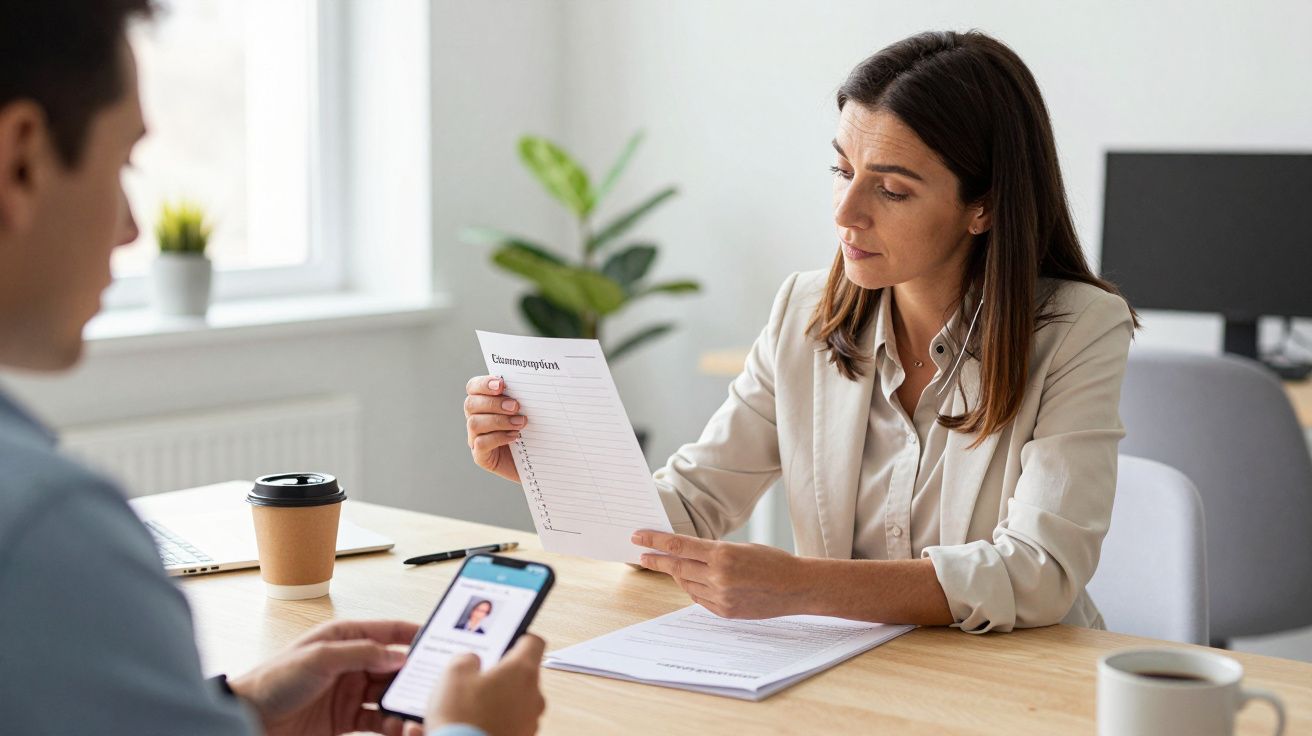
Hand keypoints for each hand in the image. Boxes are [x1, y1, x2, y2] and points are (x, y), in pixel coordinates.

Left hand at [227, 619, 418, 735]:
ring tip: (417, 710)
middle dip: (414, 675)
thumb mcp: (319, 658)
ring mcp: (349, 692)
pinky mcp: (345, 719)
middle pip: (393, 666)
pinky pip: (377, 720)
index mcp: (344, 639)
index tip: (438, 642)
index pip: (388, 631)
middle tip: (433, 684)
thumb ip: (361, 653)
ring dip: (403, 702)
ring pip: (388, 695)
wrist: (247, 719)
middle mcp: (350, 663)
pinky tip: (399, 727)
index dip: (413, 635)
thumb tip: (396, 655)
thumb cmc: (272, 681)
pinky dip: (391, 724)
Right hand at [427, 634, 546, 735]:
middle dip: (501, 673)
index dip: (518, 636)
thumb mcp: (454, 675)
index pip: (533, 642)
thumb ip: (466, 659)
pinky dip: (495, 720)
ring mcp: (529, 721)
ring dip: (498, 699)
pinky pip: (510, 722)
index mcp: (522, 671)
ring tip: (469, 705)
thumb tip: (472, 661)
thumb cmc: (463, 719)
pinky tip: (473, 723)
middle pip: (523, 674)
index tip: (507, 638)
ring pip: (516, 700)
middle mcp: (533, 696)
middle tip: (477, 675)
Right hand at [464, 374, 525, 482]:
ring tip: (520, 423)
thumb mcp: (531, 411)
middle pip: (471, 404)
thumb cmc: (535, 432)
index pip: (473, 387)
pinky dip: (498, 438)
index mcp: (484, 403)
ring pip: (474, 423)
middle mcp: (476, 419)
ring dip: (498, 421)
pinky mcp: (481, 456)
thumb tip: (529, 384)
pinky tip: (515, 437)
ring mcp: (475, 438)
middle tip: (516, 406)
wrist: (541, 462)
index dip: (483, 383)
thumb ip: (524, 397)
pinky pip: (480, 443)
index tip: (501, 384)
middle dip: (493, 403)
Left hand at [632, 530, 813, 618]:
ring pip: (687, 584)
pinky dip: (694, 589)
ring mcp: (721, 597)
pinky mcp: (725, 612)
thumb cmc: (772, 562)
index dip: (655, 541)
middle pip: (677, 567)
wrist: (796, 587)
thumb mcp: (741, 548)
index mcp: (722, 554)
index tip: (639, 537)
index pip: (679, 546)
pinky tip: (694, 582)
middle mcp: (718, 577)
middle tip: (641, 554)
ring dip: (677, 574)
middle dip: (656, 560)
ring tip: (670, 566)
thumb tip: (687, 555)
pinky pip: (699, 599)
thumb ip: (713, 552)